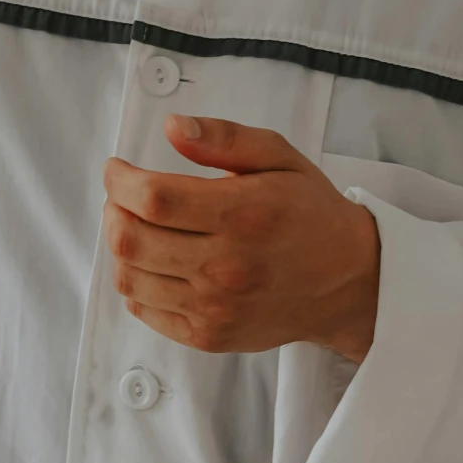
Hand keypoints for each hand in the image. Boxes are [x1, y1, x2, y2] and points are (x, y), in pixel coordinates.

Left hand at [102, 114, 381, 361]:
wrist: (348, 282)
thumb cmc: (311, 213)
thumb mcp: (280, 157)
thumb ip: (224, 137)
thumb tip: (174, 127)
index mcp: (242, 215)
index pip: (153, 198)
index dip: (120, 180)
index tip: (118, 168)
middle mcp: (226, 266)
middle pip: (131, 239)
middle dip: (114, 209)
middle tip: (124, 195)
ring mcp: (216, 308)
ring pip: (130, 278)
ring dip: (120, 245)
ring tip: (137, 226)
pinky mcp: (210, 336)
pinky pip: (145, 311)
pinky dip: (135, 282)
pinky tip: (152, 262)